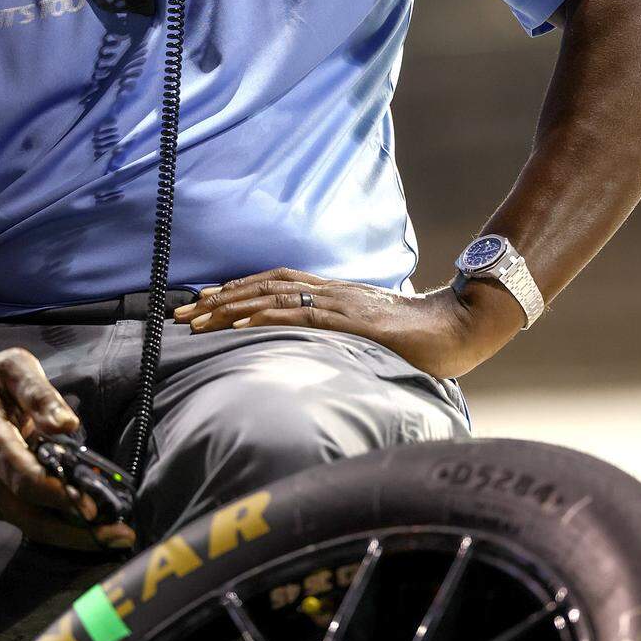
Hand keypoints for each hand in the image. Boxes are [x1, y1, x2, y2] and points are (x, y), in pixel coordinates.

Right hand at [0, 350, 135, 550]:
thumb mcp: (16, 368)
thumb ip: (40, 394)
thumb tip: (67, 424)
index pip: (25, 479)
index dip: (59, 496)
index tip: (94, 506)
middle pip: (29, 517)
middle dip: (74, 531)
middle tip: (120, 535)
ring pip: (31, 527)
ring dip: (73, 536)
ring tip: (116, 536)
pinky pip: (29, 523)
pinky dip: (62, 529)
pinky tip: (94, 527)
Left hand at [174, 268, 521, 379]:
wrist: (459, 326)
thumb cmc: (420, 336)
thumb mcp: (371, 337)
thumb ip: (343, 338)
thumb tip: (317, 355)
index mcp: (333, 295)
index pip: (273, 285)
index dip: (235, 292)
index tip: (201, 304)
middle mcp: (331, 292)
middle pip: (263, 287)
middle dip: (218, 300)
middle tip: (181, 314)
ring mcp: (340, 303)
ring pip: (274, 296)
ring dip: (231, 306)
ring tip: (198, 319)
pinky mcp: (353, 320)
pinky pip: (303, 314)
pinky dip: (268, 315)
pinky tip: (243, 321)